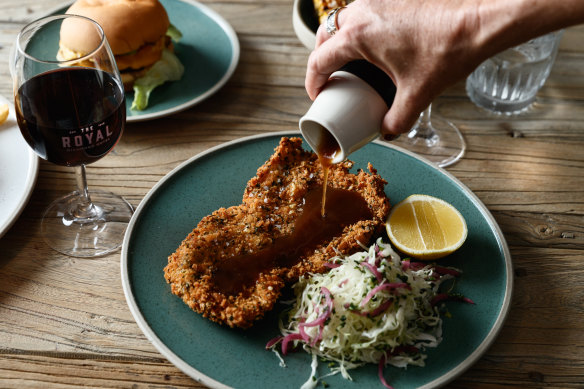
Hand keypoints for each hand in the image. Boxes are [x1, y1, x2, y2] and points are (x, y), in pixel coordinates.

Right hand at [305, 0, 488, 136]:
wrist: (479, 20)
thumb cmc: (448, 49)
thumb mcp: (418, 94)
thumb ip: (397, 120)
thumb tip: (387, 131)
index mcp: (357, 35)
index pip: (319, 60)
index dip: (313, 82)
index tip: (318, 95)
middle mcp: (361, 12)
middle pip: (324, 35)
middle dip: (322, 57)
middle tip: (331, 78)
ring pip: (343, 19)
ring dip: (340, 40)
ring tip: (350, 62)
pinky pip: (364, 11)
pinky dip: (360, 28)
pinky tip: (376, 44)